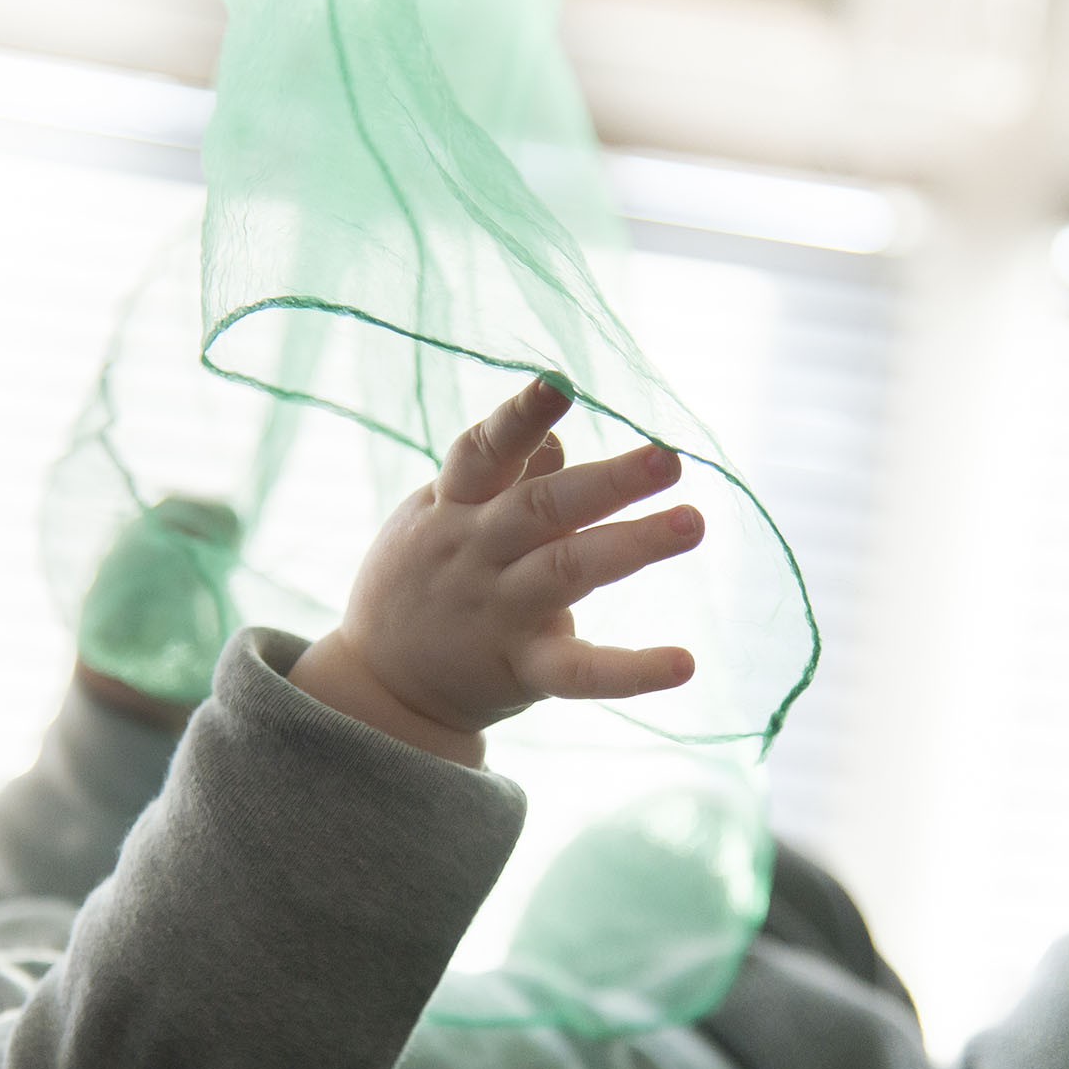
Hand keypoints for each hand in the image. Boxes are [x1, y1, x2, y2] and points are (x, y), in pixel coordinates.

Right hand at [287, 378, 703, 764]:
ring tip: (690, 523)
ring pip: (568, 572)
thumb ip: (498, 476)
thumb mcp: (438, 515)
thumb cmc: (419, 577)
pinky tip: (684, 664)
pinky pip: (578, 673)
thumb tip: (556, 437)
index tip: (559, 385)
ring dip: (633, 546)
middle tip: (668, 456)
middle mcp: (477, 553)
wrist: (378, 684)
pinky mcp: (522, 669)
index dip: (519, 418)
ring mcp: (499, 612)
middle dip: (607, 481)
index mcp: (454, 506)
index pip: (484, 453)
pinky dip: (631, 671)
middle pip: (542, 509)